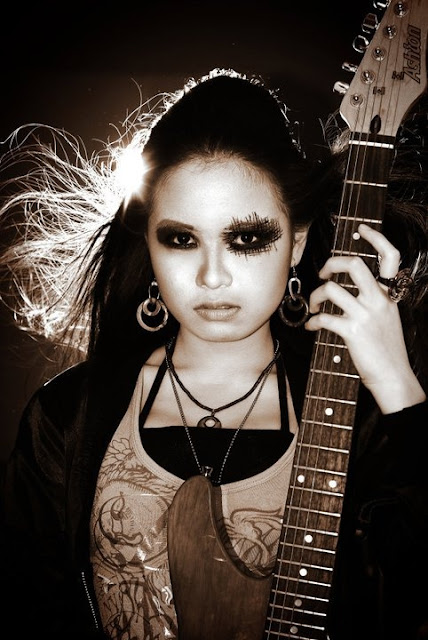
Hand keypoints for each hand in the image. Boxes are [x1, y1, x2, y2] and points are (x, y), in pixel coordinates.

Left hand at [305, 224, 425, 412]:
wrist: (393, 377)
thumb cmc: (387, 351)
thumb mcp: (387, 319)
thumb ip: (373, 302)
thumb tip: (345, 291)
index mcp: (388, 295)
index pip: (390, 257)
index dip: (376, 238)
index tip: (362, 229)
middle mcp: (378, 300)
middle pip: (354, 265)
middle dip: (331, 264)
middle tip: (323, 273)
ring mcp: (366, 315)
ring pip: (331, 289)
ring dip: (315, 297)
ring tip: (314, 307)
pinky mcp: (353, 331)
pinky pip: (324, 318)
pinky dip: (312, 322)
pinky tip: (312, 327)